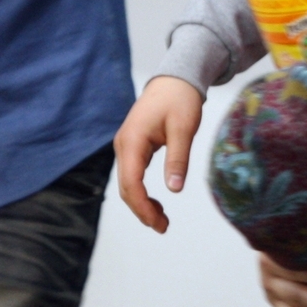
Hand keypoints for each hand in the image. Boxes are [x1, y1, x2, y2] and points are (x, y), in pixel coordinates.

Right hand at [115, 76, 202, 232]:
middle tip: (163, 227)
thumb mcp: (183, 128)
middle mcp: (123, 145)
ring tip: (162, 220)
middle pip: (126, 188)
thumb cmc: (180, 99)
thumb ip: (178, 158)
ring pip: (127, 183)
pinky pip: (133, 175)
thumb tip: (174, 189)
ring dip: (141, 203)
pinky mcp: (133, 147)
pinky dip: (142, 192)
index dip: (143, 207)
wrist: (174, 79)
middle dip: (142, 210)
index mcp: (132, 141)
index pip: (131, 184)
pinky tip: (156, 202)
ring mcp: (126, 146)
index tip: (159, 223)